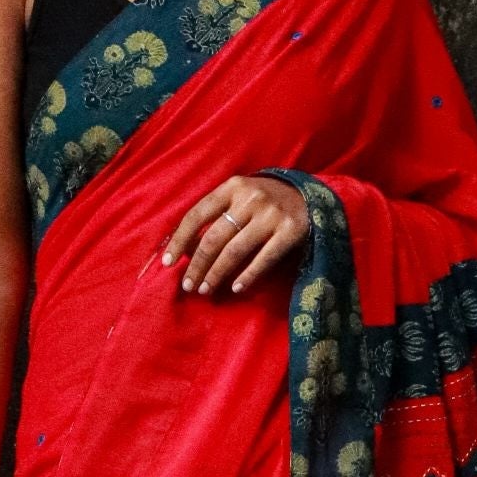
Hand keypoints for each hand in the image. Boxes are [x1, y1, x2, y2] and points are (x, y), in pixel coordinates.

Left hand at [163, 173, 311, 297]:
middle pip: (214, 238)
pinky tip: (235, 288)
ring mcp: (272, 215)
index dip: (180, 240)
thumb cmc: (263, 201)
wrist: (308, 195)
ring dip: (216, 274)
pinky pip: (263, 259)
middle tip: (188, 285)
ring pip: (235, 251)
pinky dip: (247, 276)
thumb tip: (187, 251)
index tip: (168, 262)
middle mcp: (250, 198)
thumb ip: (216, 216)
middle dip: (197, 265)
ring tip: (205, 289)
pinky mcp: (291, 231)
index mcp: (232, 187)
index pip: (196, 215)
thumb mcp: (238, 198)